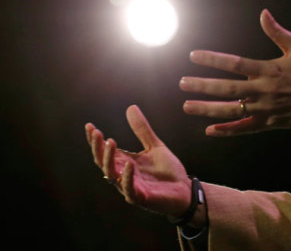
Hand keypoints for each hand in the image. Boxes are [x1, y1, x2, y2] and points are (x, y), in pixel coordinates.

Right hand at [85, 105, 192, 219]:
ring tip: (110, 142)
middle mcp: (124, 174)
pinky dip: (128, 176)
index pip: (105, 151)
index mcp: (125, 162)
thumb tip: (131, 107)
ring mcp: (131, 187)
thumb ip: (142, 130)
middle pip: (104, 161)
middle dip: (98, 148)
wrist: (184, 190)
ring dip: (109, 159)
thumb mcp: (155, 146)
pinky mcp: (140, 198)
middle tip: (96, 132)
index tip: (89, 126)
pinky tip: (130, 164)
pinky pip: (129, 189)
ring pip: (112, 174)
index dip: (95, 140)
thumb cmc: (168, 171)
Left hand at [180, 9, 290, 135]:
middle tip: (183, 83)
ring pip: (231, 110)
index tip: (194, 56)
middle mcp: (263, 90)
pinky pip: (244, 128)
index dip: (213, 59)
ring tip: (187, 106)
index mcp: (268, 70)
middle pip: (227, 88)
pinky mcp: (269, 124)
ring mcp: (265, 109)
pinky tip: (210, 130)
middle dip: (202, 86)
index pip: (234, 63)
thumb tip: (263, 13)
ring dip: (207, 108)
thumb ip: (277, 32)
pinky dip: (227, 130)